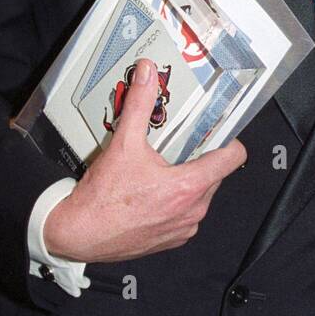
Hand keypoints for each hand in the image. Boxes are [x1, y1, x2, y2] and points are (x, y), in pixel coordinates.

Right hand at [43, 58, 246, 262]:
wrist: (81, 233)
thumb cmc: (102, 198)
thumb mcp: (124, 144)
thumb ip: (139, 105)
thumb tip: (146, 76)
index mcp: (189, 186)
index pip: (233, 159)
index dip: (230, 142)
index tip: (221, 134)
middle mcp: (193, 210)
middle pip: (215, 175)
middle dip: (199, 159)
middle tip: (179, 148)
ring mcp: (185, 227)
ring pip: (201, 195)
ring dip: (187, 182)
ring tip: (161, 172)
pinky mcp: (174, 239)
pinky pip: (187, 214)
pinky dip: (176, 203)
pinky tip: (154, 194)